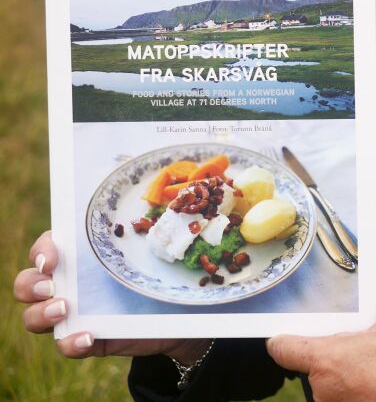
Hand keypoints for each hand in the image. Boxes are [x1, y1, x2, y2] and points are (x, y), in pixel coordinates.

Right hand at [14, 230, 210, 362]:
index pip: (45, 248)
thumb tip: (172, 199)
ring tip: (64, 310)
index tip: (52, 258)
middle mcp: (70, 284)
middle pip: (27, 283)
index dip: (41, 251)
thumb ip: (148, 231)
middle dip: (31, 284)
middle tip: (51, 286)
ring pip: (34, 316)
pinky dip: (70, 343)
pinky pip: (64, 344)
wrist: (180, 313)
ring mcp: (75, 313)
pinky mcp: (87, 338)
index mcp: (80, 256)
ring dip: (41, 314)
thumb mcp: (154, 249)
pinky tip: (88, 337)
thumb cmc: (162, 271)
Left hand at [268, 243, 375, 401]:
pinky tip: (370, 370)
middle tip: (346, 330)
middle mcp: (322, 387)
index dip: (283, 334)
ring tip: (362, 351)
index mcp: (327, 359)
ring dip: (335, 364)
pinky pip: (335, 391)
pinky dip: (346, 380)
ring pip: (321, 377)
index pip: (281, 348)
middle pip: (304, 360)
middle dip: (322, 344)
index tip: (296, 323)